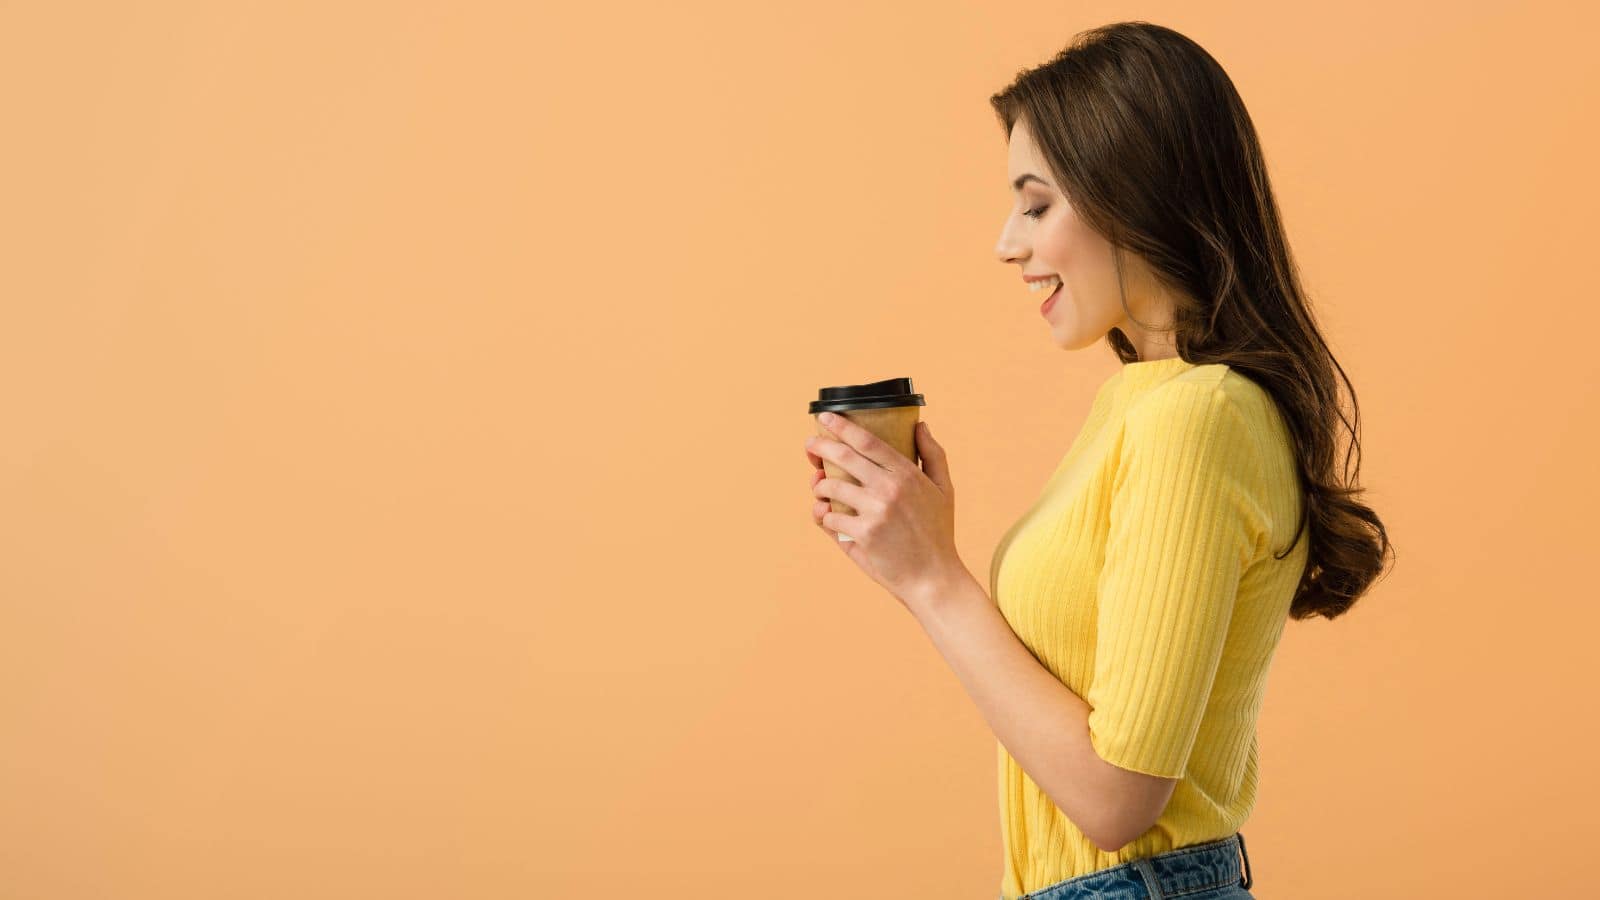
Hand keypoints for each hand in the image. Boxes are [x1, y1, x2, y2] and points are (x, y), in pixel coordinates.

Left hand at [804, 412, 965, 613]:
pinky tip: (826, 516)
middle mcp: (890, 488)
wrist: (933, 577)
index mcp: (908, 474)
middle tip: (809, 445)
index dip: (842, 426)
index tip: (824, 417)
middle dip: (820, 447)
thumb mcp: (944, 490)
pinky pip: (830, 518)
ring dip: (819, 486)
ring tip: (820, 488)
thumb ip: (934, 455)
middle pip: (844, 457)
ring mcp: (875, 511)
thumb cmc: (938, 533)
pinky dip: (823, 516)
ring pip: (831, 488)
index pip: (868, 441)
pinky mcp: (863, 534)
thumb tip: (920, 425)